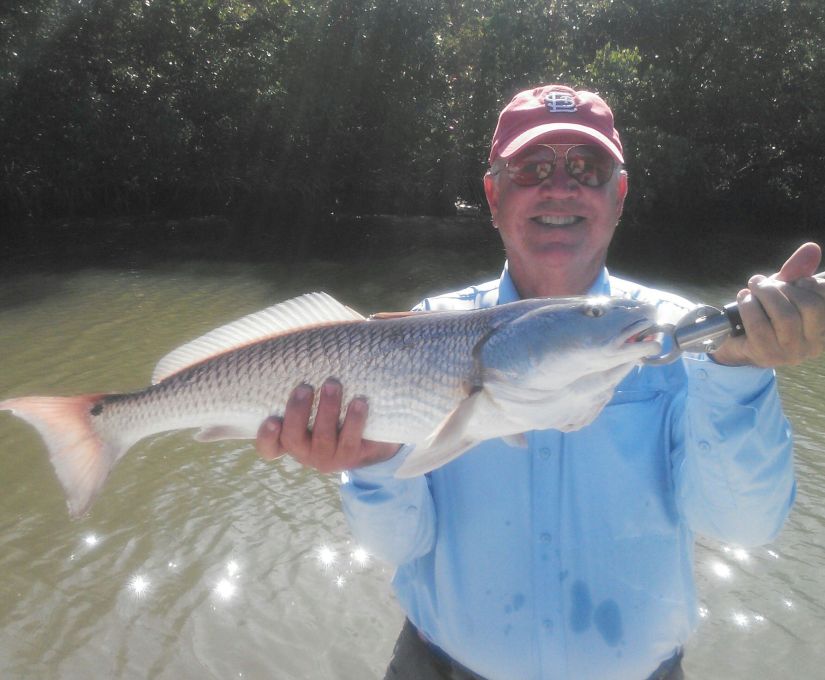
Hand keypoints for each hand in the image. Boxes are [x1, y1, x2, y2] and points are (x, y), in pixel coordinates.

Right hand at [255, 378, 401, 472]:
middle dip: (297, 412)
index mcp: (291, 440)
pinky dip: (354, 420)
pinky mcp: (353, 455)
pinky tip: (359, 402)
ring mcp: (329, 456)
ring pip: (323, 437)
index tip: (272, 419)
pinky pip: (351, 439)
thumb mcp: (315, 403)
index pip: (270, 447)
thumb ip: (303, 386)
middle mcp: (306, 452)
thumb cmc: (333, 410)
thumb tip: (300, 345)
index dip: (267, 436)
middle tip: (305, 388)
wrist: (370, 435)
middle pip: (293, 438)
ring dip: (327, 410)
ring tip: (332, 385)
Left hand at [712, 242, 824, 366]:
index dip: (815, 285)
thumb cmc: (766, 312)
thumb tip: (811, 248)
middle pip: (810, 307)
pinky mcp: (767, 355)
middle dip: (783, 288)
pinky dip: (749, 306)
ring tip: (752, 288)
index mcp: (824, 327)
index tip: (797, 281)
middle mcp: (814, 344)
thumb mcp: (783, 290)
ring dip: (765, 294)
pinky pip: (759, 326)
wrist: (736, 340)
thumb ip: (798, 271)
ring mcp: (792, 352)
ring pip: (785, 317)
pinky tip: (743, 299)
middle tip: (761, 282)